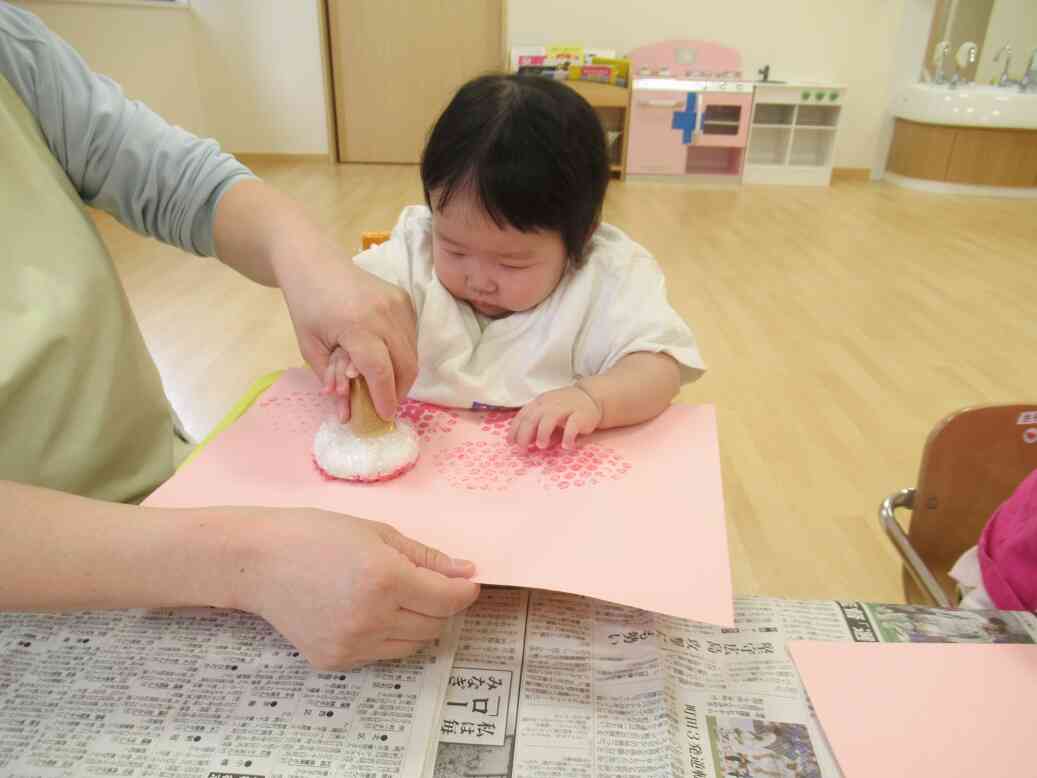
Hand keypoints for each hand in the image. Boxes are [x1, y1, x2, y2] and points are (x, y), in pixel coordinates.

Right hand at [230, 510, 479, 669]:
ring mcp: (352, 645)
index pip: (448, 600)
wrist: (256, 562)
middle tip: (426, 583)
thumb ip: (425, 557)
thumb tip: (466, 573)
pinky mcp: (335, 661)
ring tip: (393, 596)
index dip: (465, 591)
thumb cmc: (316, 535)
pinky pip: (382, 654)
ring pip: (412, 645)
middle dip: (442, 605)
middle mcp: (372, 618)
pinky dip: (387, 636)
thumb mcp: (376, 533)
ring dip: (417, 623)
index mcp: (386, 579)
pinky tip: (365, 611)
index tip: (467, 582)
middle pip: (435, 625)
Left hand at [282, 255, 416, 420]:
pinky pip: (412, 337)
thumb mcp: (310, 347)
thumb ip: (332, 380)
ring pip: (413, 353)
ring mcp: (398, 303)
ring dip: (402, 375)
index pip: (380, 370)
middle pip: (405, 365)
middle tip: (384, 405)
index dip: (384, 398)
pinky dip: (403, 355)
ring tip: (384, 385)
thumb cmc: (307, 306)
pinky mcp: (405, 299)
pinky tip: (386, 359)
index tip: (384, 417)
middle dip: (398, 391)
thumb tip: (347, 414)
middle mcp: (384, 313)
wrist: (315, 263)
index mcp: (356, 325)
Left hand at [507, 385, 603, 449]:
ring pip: (549, 419)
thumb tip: (524, 441)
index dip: (514, 430)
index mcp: (539, 403)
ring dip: (542, 433)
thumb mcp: (547, 413)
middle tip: (522, 450)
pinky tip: (565, 446)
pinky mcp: (580, 414)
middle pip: (532, 418)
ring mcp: (565, 408)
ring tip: (541, 446)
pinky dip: (568, 437)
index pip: (522, 415)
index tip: (510, 443)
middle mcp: (549, 404)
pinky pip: (572, 425)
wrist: (590, 398)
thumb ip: (536, 425)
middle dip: (524, 435)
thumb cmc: (565, 409)